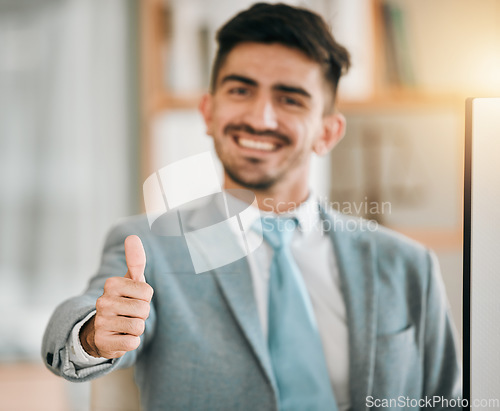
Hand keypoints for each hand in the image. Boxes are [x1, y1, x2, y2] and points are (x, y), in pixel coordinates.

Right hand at [80, 235, 153, 358]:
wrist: (102, 330)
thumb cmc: (123, 301)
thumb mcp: (130, 281)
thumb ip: (135, 260)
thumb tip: (132, 236)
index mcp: (111, 284)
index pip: (147, 292)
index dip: (145, 298)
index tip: (133, 298)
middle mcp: (103, 301)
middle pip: (144, 310)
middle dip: (142, 314)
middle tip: (129, 313)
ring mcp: (101, 322)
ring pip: (138, 327)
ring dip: (137, 328)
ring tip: (124, 324)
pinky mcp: (102, 342)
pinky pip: (132, 343)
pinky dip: (131, 342)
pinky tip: (119, 337)